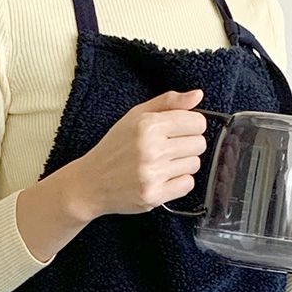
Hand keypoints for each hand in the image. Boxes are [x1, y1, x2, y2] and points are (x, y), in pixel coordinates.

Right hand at [67, 88, 208, 219]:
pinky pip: (187, 185)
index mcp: (147, 125)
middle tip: (168, 149)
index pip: (197, 122)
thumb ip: (168, 102)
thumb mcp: (136, 116)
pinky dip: (179, 182)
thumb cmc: (115, 147)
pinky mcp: (154, 196)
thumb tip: (198, 95)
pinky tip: (163, 178)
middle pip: (199, 144)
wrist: (92, 182)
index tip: (179, 131)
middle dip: (188, 145)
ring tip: (162, 164)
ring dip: (183, 164)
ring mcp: (152, 174)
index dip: (192, 125)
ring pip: (195, 165)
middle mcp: (151, 149)